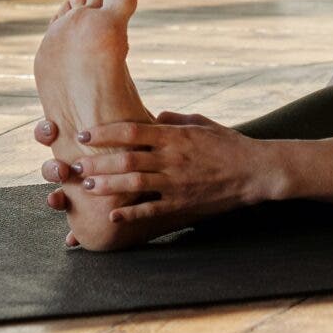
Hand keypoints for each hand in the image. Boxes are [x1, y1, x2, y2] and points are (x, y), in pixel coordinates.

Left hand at [51, 115, 267, 229]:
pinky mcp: (183, 203)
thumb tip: (154, 117)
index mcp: (175, 136)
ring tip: (86, 187)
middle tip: (75, 165)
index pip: (132, 131)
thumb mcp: (202, 123)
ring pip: (135, 183)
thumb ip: (175, 120)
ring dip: (108, 186)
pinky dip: (132, 213)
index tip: (84, 134)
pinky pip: (153, 210)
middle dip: (98, 161)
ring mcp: (177, 182)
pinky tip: (113, 215)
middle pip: (127, 158)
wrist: (256, 170)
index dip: (105, 132)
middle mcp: (172, 158)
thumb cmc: (228, 144)